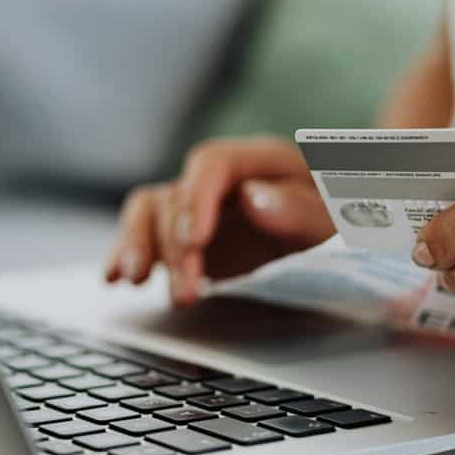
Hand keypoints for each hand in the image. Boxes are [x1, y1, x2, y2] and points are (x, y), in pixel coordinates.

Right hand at [105, 136, 333, 305]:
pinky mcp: (184, 237)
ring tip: (134, 281)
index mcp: (258, 161)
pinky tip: (114, 278)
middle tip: (188, 293)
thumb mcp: (336, 219)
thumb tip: (255, 200)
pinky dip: (125, 254)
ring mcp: (197, 207)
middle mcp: (219, 180)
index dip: (197, 198)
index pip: (211, 163)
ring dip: (138, 246)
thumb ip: (301, 210)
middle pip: (176, 196)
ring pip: (148, 212)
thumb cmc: (340, 220)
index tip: (196, 239)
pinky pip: (144, 236)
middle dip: (175, 247)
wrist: (339, 235)